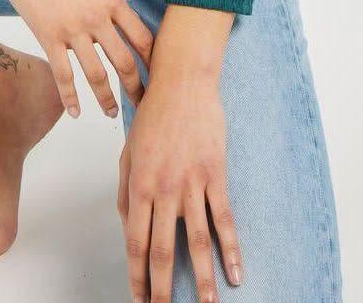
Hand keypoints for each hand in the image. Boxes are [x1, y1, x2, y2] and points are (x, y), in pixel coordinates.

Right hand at [0, 0, 153, 116]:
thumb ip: (104, 2)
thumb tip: (112, 25)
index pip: (142, 37)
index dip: (153, 61)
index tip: (158, 75)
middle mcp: (97, 17)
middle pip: (125, 62)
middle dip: (136, 87)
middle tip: (143, 104)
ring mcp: (72, 30)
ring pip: (97, 74)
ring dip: (106, 99)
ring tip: (112, 114)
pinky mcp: (48, 37)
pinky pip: (63, 75)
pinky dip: (70, 98)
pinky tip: (76, 112)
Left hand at [117, 68, 241, 302]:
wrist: (181, 82)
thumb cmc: (152, 114)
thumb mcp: (128, 150)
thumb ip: (126, 189)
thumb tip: (128, 223)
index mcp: (138, 183)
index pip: (136, 241)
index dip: (137, 274)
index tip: (139, 298)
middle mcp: (163, 188)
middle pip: (163, 249)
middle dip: (163, 287)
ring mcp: (191, 183)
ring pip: (196, 241)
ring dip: (202, 278)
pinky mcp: (215, 175)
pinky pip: (223, 218)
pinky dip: (231, 249)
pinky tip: (236, 273)